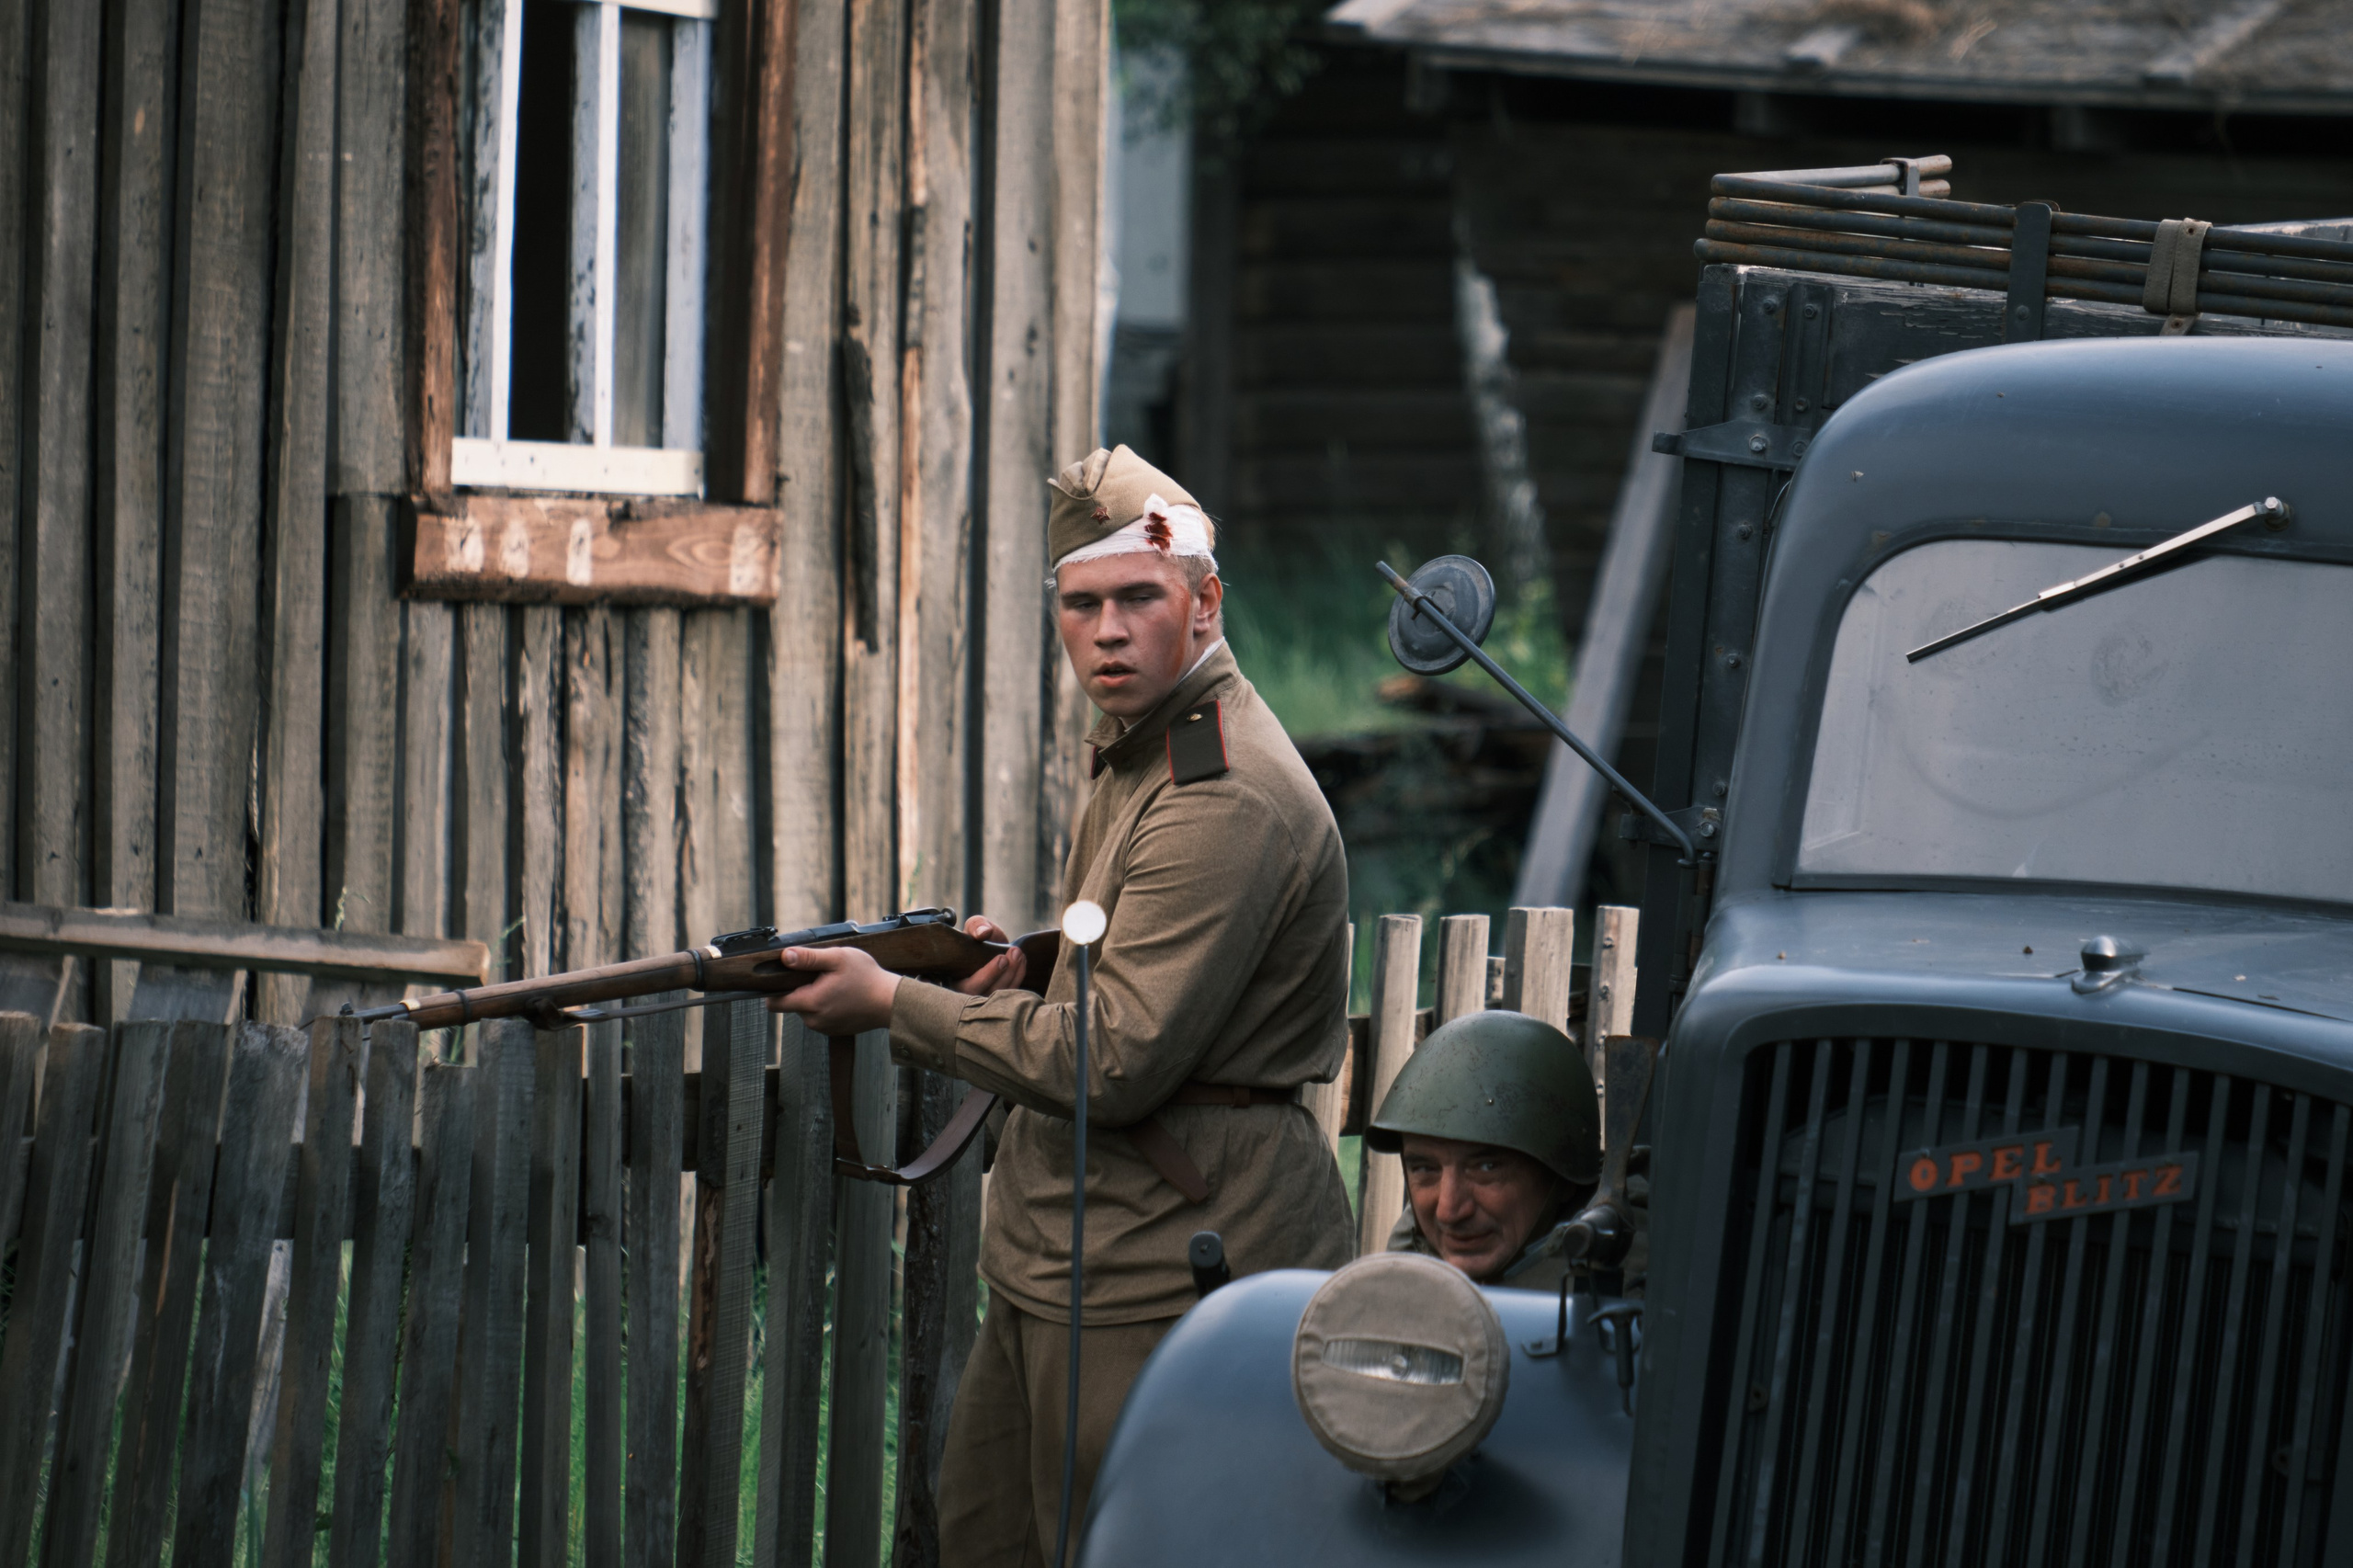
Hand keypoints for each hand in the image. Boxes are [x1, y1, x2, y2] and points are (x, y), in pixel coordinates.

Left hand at [766, 946, 900, 1035]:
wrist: (891, 1002)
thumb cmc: (867, 978)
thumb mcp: (837, 958)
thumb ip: (808, 958)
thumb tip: (784, 957)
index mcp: (811, 1002)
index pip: (775, 1003)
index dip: (773, 989)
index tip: (784, 977)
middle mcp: (814, 1020)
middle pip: (791, 1004)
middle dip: (799, 989)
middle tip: (820, 976)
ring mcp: (824, 1028)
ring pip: (805, 1011)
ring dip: (813, 998)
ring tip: (834, 985)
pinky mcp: (834, 1031)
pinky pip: (819, 1017)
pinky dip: (825, 1007)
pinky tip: (841, 996)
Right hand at [950, 914, 1026, 995]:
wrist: (987, 945)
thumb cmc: (976, 936)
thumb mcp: (973, 927)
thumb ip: (976, 926)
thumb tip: (983, 932)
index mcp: (954, 978)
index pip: (969, 986)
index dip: (987, 975)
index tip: (1002, 958)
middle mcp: (966, 993)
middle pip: (986, 993)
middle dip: (1004, 974)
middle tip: (1016, 953)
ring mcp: (982, 997)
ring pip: (999, 996)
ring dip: (1014, 974)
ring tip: (1020, 954)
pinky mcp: (996, 998)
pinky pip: (1009, 994)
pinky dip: (1018, 977)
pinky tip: (1022, 961)